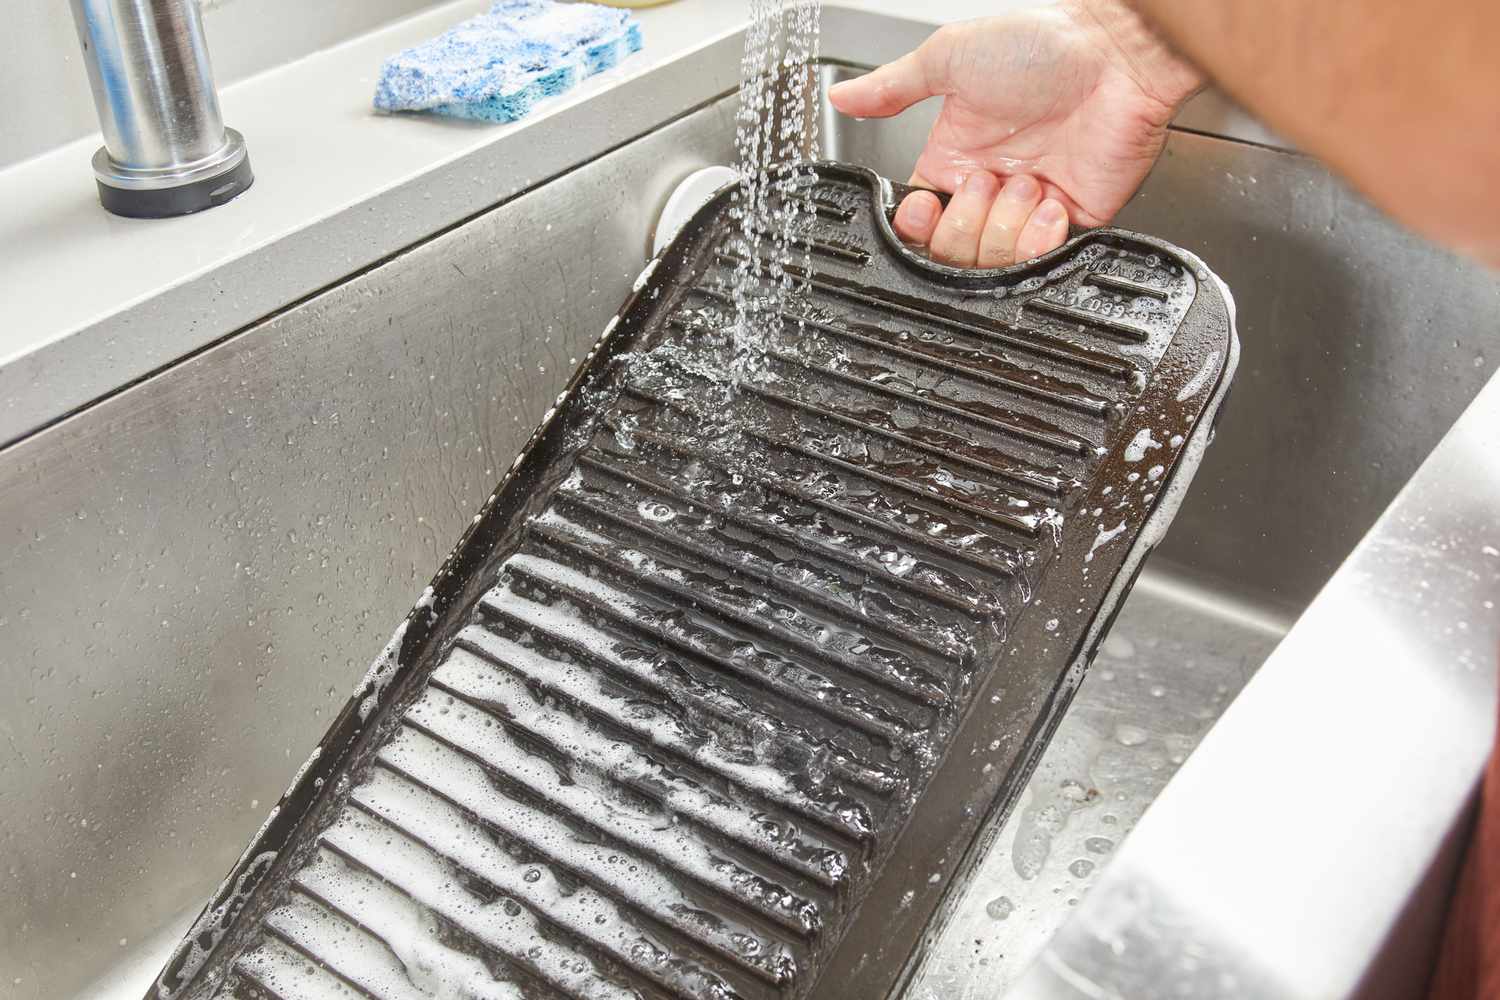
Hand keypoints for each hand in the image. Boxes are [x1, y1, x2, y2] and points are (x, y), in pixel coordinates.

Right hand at [828, 1, 1201, 266]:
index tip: (927, 202)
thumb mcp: (948, 57)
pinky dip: (1039, 238)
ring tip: (1026, 179)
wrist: (1116, 53)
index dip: (918, 225)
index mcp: (956, 157)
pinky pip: (1040, 261)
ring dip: (1004, 223)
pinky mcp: (1072, 222)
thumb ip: (890, 87)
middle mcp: (991, 188)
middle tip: (988, 176)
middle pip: (951, 251)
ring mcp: (1030, 209)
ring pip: (993, 262)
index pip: (920, 221)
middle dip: (965, 221)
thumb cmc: (1044, 43)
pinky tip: (1050, 198)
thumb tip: (839, 96)